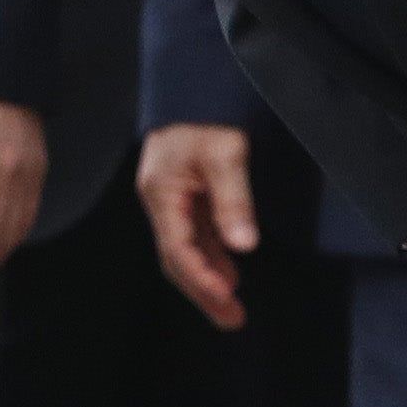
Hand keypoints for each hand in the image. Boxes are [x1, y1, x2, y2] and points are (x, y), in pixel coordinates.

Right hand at [137, 124, 257, 327]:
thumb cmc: (205, 114)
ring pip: (186, 252)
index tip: (227, 298)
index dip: (201, 278)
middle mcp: (162, 203)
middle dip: (203, 292)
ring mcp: (172, 202)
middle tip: (232, 319)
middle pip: (177, 259)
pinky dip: (211, 260)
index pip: (178, 249)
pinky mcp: (185, 198)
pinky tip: (229, 274)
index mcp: (162, 194)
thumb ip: (234, 200)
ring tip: (232, 308)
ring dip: (208, 280)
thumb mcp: (226, 153)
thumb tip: (245, 246)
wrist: (192, 87)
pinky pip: (195, 238)